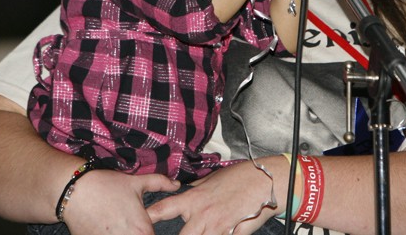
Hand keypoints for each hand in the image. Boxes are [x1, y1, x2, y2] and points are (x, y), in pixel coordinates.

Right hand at [63, 170, 179, 234]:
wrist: (75, 192)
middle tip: (132, 227)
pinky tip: (108, 229)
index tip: (147, 229)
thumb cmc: (108, 186)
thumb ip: (161, 183)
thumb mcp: (138, 182)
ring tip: (121, 227)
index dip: (152, 234)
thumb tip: (177, 184)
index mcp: (142, 230)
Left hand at [147, 159, 283, 234]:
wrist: (267, 181)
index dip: (148, 218)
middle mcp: (203, 215)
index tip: (138, 224)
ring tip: (200, 234)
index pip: (163, 209)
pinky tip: (221, 234)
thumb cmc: (242, 176)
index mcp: (195, 198)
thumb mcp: (213, 178)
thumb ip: (197, 188)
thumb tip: (186, 189)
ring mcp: (217, 227)